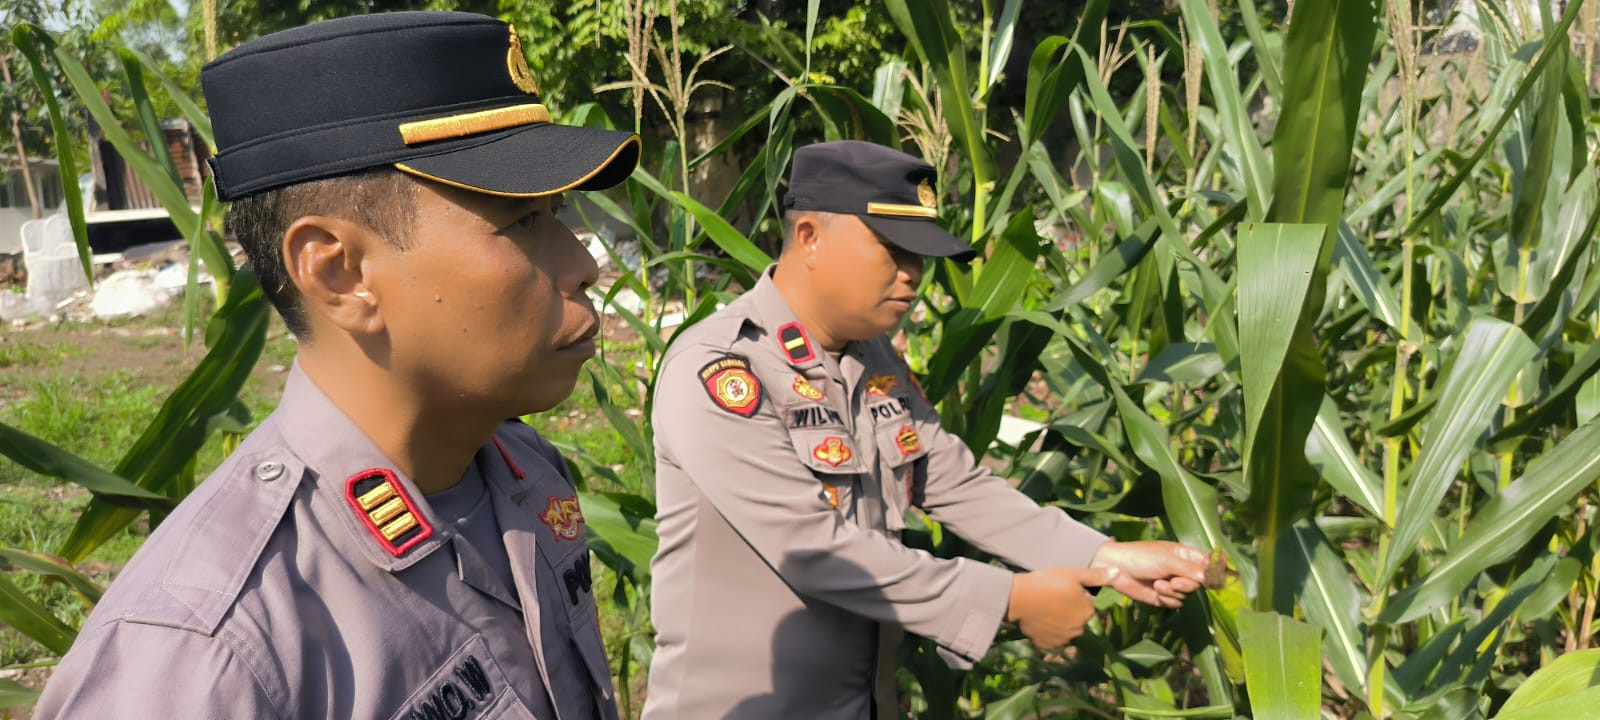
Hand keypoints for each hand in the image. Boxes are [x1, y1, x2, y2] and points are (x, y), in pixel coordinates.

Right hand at [1006, 566, 1118, 648]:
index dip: (1075, 594)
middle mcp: (1079, 629)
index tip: (1061, 588)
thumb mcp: (1073, 574)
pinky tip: (1038, 619)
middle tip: (1051, 597)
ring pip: (1065, 629)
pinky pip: (1052, 638)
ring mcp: (1063, 640)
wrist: (1017, 599)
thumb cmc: (1046, 582)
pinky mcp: (1048, 645)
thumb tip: (1118, 572)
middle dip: (1068, 609)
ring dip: (1058, 621)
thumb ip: (1097, 576)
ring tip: (1043, 607)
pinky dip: (1047, 631)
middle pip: (1077, 617)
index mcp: (1087, 612)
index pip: (1086, 603)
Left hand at [1090, 540, 1209, 607]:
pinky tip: (1156, 591)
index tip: (1212, 578)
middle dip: (1188, 584)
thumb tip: (1213, 578)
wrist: (1116, 569)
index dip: (1214, 571)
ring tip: (1159, 584)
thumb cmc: (1140, 556)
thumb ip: (1190, 569)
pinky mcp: (1165, 597)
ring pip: (1188, 595)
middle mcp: (1183, 570)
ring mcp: (1174, 584)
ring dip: (1175, 591)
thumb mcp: (1167, 560)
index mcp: (1186, 555)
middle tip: (1175, 581)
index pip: (1209, 563)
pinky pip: (1176, 603)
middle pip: (1201, 583)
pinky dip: (1167, 599)